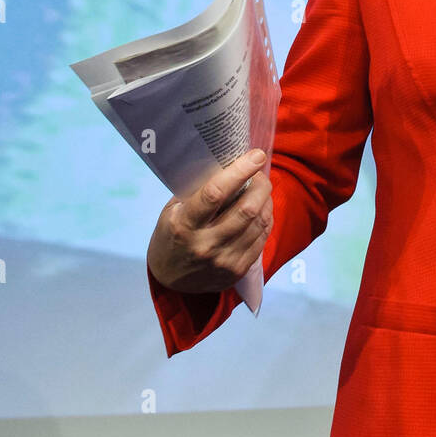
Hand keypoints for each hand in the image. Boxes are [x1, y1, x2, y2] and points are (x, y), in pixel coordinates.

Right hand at [147, 148, 272, 294]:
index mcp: (184, 225)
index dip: (239, 171)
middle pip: (246, 209)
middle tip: (260, 172)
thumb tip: (227, 163)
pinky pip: (262, 239)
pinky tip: (262, 209)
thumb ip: (197, 191)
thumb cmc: (171, 235)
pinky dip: (266, 219)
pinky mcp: (237, 270)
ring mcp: (223, 260)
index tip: (256, 156)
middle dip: (260, 185)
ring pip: (259, 223)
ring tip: (261, 189)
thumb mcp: (173, 211)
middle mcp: (205, 244)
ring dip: (266, 200)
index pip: (215, 194)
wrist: (169, 280)